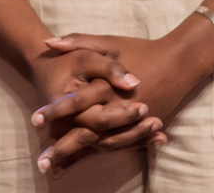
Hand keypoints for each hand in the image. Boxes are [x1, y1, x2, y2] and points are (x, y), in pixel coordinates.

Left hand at [33, 23, 213, 176]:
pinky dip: (93, 157)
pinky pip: (114, 147)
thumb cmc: (140, 49)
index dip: (55, 112)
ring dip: (75, 159)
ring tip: (52, 170)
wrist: (178, 62)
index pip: (77, 105)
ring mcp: (129, 124)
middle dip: (63, 149)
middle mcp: (119, 111)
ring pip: (99, 146)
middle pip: (87, 134)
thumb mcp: (108, 42)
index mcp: (108, 88)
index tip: (35, 120)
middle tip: (41, 163)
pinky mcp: (136, 130)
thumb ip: (78, 41)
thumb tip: (48, 43)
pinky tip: (74, 167)